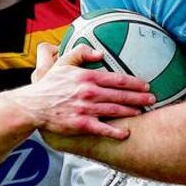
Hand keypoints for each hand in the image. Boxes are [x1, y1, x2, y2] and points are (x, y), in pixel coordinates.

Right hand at [8, 45, 154, 139]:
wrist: (33, 107)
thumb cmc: (49, 85)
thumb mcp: (62, 63)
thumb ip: (81, 53)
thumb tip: (100, 52)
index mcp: (87, 77)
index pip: (117, 79)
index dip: (134, 83)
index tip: (146, 85)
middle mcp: (89, 92)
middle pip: (121, 95)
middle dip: (139, 97)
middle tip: (152, 99)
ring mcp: (86, 109)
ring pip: (115, 110)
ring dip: (131, 111)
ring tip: (142, 111)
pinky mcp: (81, 125)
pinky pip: (103, 129)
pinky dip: (116, 132)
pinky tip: (126, 133)